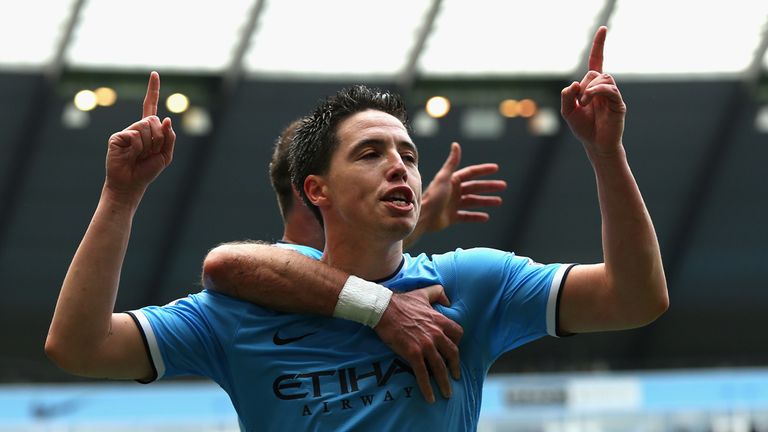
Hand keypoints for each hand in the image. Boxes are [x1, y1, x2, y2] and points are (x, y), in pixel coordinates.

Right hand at [104, 71, 175, 200]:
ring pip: (146, 127)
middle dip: (158, 139)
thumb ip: (169, 138)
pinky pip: (135, 136)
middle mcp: (137, 127)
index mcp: (149, 130)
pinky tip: (130, 155)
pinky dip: (138, 148)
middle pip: (154, 120)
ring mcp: (126, 131)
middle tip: (150, 153)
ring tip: (140, 155)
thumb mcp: (165, 155)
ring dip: (149, 144)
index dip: (152, 90)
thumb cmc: (147, 170)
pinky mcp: (117, 137)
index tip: (154, 73)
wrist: (131, 184)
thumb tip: (168, 119)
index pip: (150, 106)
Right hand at [374, 285, 462, 402]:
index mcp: (439, 320)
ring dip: (445, 382)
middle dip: (455, 367)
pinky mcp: (413, 354)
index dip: (457, 343)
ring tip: (447, 393)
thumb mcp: (423, 293)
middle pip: (452, 354)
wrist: (383, 309)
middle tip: (455, 377)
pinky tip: (430, 397)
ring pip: (440, 367)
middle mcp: (436, 334)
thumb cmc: (401, 301)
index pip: (457, 334)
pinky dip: (428, 387)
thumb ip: (438, 292)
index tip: (453, 351)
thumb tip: (448, 298)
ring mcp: (425, 345)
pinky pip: (423, 374)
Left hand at [418, 142, 506, 232]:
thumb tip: (456, 144)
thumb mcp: (444, 177)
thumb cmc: (433, 196)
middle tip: (503, 186)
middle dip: (489, 187)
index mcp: (452, 181)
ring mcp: (453, 204)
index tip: (496, 168)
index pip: (471, 173)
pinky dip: (476, 217)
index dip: (483, 170)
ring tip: (499, 201)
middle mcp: (454, 191)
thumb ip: (451, 162)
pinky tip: (486, 217)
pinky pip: (467, 216)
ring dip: (486, 201)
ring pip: (473, 201)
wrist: (424, 217)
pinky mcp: (452, 217)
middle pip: (475, 187)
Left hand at [561, 26, 625, 156]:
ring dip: (590, 88)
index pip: (596, 62)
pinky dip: (597, 91)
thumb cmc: (583, 129)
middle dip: (584, 84)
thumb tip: (573, 84)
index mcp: (591, 87)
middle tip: (580, 101)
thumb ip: (566, 97)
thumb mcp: (568, 112)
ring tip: (584, 103)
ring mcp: (612, 95)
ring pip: (604, 78)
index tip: (603, 28)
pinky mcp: (618, 104)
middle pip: (595, 72)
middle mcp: (603, 88)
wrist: (595, 145)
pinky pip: (610, 89)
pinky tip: (590, 100)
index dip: (599, 46)